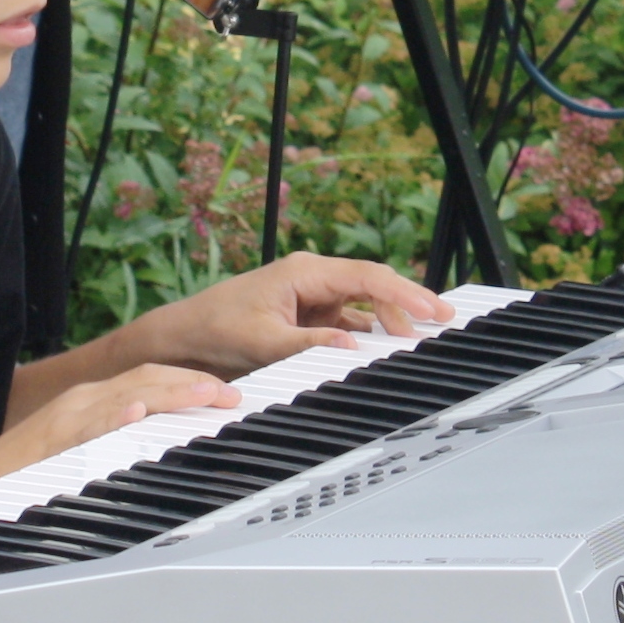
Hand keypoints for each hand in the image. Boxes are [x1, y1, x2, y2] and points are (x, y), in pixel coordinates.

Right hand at [0, 362, 239, 477]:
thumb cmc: (24, 480)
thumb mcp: (80, 455)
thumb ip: (116, 445)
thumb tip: (160, 449)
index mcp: (91, 404)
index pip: (148, 380)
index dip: (190, 384)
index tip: (225, 396)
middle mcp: (81, 403)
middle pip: (145, 379)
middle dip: (193, 385)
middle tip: (231, 398)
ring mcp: (66, 419)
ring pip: (125, 394)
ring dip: (169, 394)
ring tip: (205, 396)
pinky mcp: (50, 440)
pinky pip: (87, 426)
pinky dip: (114, 417)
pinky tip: (137, 415)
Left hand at [131, 252, 452, 380]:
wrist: (182, 340)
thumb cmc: (214, 330)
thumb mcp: (263, 342)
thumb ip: (309, 345)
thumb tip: (353, 346)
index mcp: (303, 273)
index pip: (366, 277)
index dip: (405, 292)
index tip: (434, 310)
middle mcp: (311, 280)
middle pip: (373, 287)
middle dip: (407, 305)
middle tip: (440, 325)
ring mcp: (311, 299)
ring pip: (364, 306)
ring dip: (390, 322)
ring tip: (420, 341)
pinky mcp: (307, 319)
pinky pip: (348, 323)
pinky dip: (369, 336)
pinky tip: (386, 349)